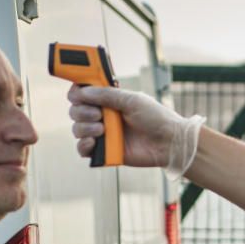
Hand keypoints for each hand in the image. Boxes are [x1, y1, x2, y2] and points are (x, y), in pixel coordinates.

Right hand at [67, 85, 204, 177]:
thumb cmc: (156, 118)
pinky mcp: (105, 151)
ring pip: (77, 129)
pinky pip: (83, 150)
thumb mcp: (132, 100)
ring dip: (84, 127)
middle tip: (99, 114)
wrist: (169, 143)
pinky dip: (83, 146)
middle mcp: (104, 116)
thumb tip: (83, 92)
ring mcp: (103, 134)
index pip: (83, 94)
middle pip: (76, 111)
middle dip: (81, 111)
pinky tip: (94, 142)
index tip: (78, 94)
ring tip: (101, 129)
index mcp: (110, 101)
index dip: (77, 92)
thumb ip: (107, 95)